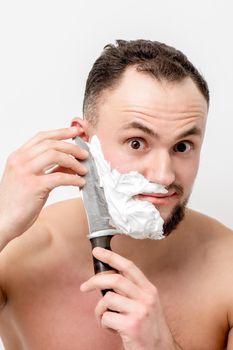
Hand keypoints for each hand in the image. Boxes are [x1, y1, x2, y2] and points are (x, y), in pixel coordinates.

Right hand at [0, 126, 87, 241]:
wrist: (2, 222)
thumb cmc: (16, 203)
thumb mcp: (30, 180)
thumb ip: (48, 169)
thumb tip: (70, 164)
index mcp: (18, 157)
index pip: (41, 137)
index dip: (61, 132)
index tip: (75, 132)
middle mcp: (20, 161)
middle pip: (51, 144)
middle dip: (71, 147)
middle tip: (84, 154)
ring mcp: (25, 173)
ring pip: (55, 155)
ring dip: (73, 161)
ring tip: (84, 169)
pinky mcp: (33, 187)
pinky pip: (59, 177)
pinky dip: (73, 179)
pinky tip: (80, 182)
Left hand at [80, 247, 176, 349]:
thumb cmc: (149, 328)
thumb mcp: (146, 304)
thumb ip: (131, 290)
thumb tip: (107, 278)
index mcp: (149, 290)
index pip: (128, 266)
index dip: (112, 257)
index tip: (97, 251)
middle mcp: (146, 297)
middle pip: (115, 279)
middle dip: (95, 280)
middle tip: (84, 286)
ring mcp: (140, 311)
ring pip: (107, 299)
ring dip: (100, 310)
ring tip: (106, 319)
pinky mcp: (131, 326)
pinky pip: (106, 317)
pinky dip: (104, 324)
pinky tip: (113, 329)